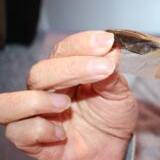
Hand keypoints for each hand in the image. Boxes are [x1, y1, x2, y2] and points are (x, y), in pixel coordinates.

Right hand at [5, 31, 137, 159]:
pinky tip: (62, 133)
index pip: (64, 50)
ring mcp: (37, 115)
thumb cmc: (112, 117)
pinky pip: (18, 132)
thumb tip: (111, 49)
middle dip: (71, 68)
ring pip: (10, 102)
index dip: (83, 43)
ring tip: (66, 104)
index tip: (107, 42)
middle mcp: (47, 90)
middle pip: (40, 72)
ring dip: (39, 100)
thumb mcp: (119, 93)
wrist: (113, 147)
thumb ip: (112, 74)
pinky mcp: (33, 141)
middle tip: (103, 70)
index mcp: (67, 73)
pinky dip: (40, 130)